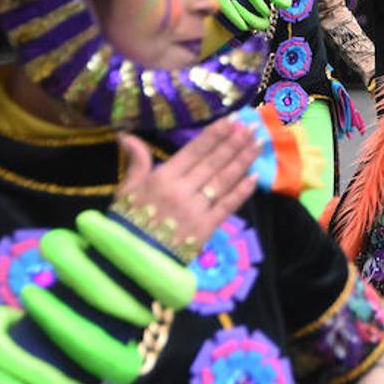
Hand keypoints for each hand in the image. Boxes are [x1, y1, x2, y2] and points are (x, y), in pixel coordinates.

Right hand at [115, 119, 259, 256]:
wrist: (127, 262)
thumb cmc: (125, 223)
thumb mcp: (126, 188)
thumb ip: (136, 161)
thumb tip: (126, 135)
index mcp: (162, 178)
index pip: (195, 150)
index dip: (216, 134)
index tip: (233, 120)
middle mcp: (182, 190)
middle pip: (214, 162)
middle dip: (236, 143)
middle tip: (253, 127)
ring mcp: (196, 209)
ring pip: (224, 180)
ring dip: (244, 160)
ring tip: (259, 144)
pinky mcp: (205, 229)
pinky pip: (227, 206)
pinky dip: (242, 191)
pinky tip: (255, 176)